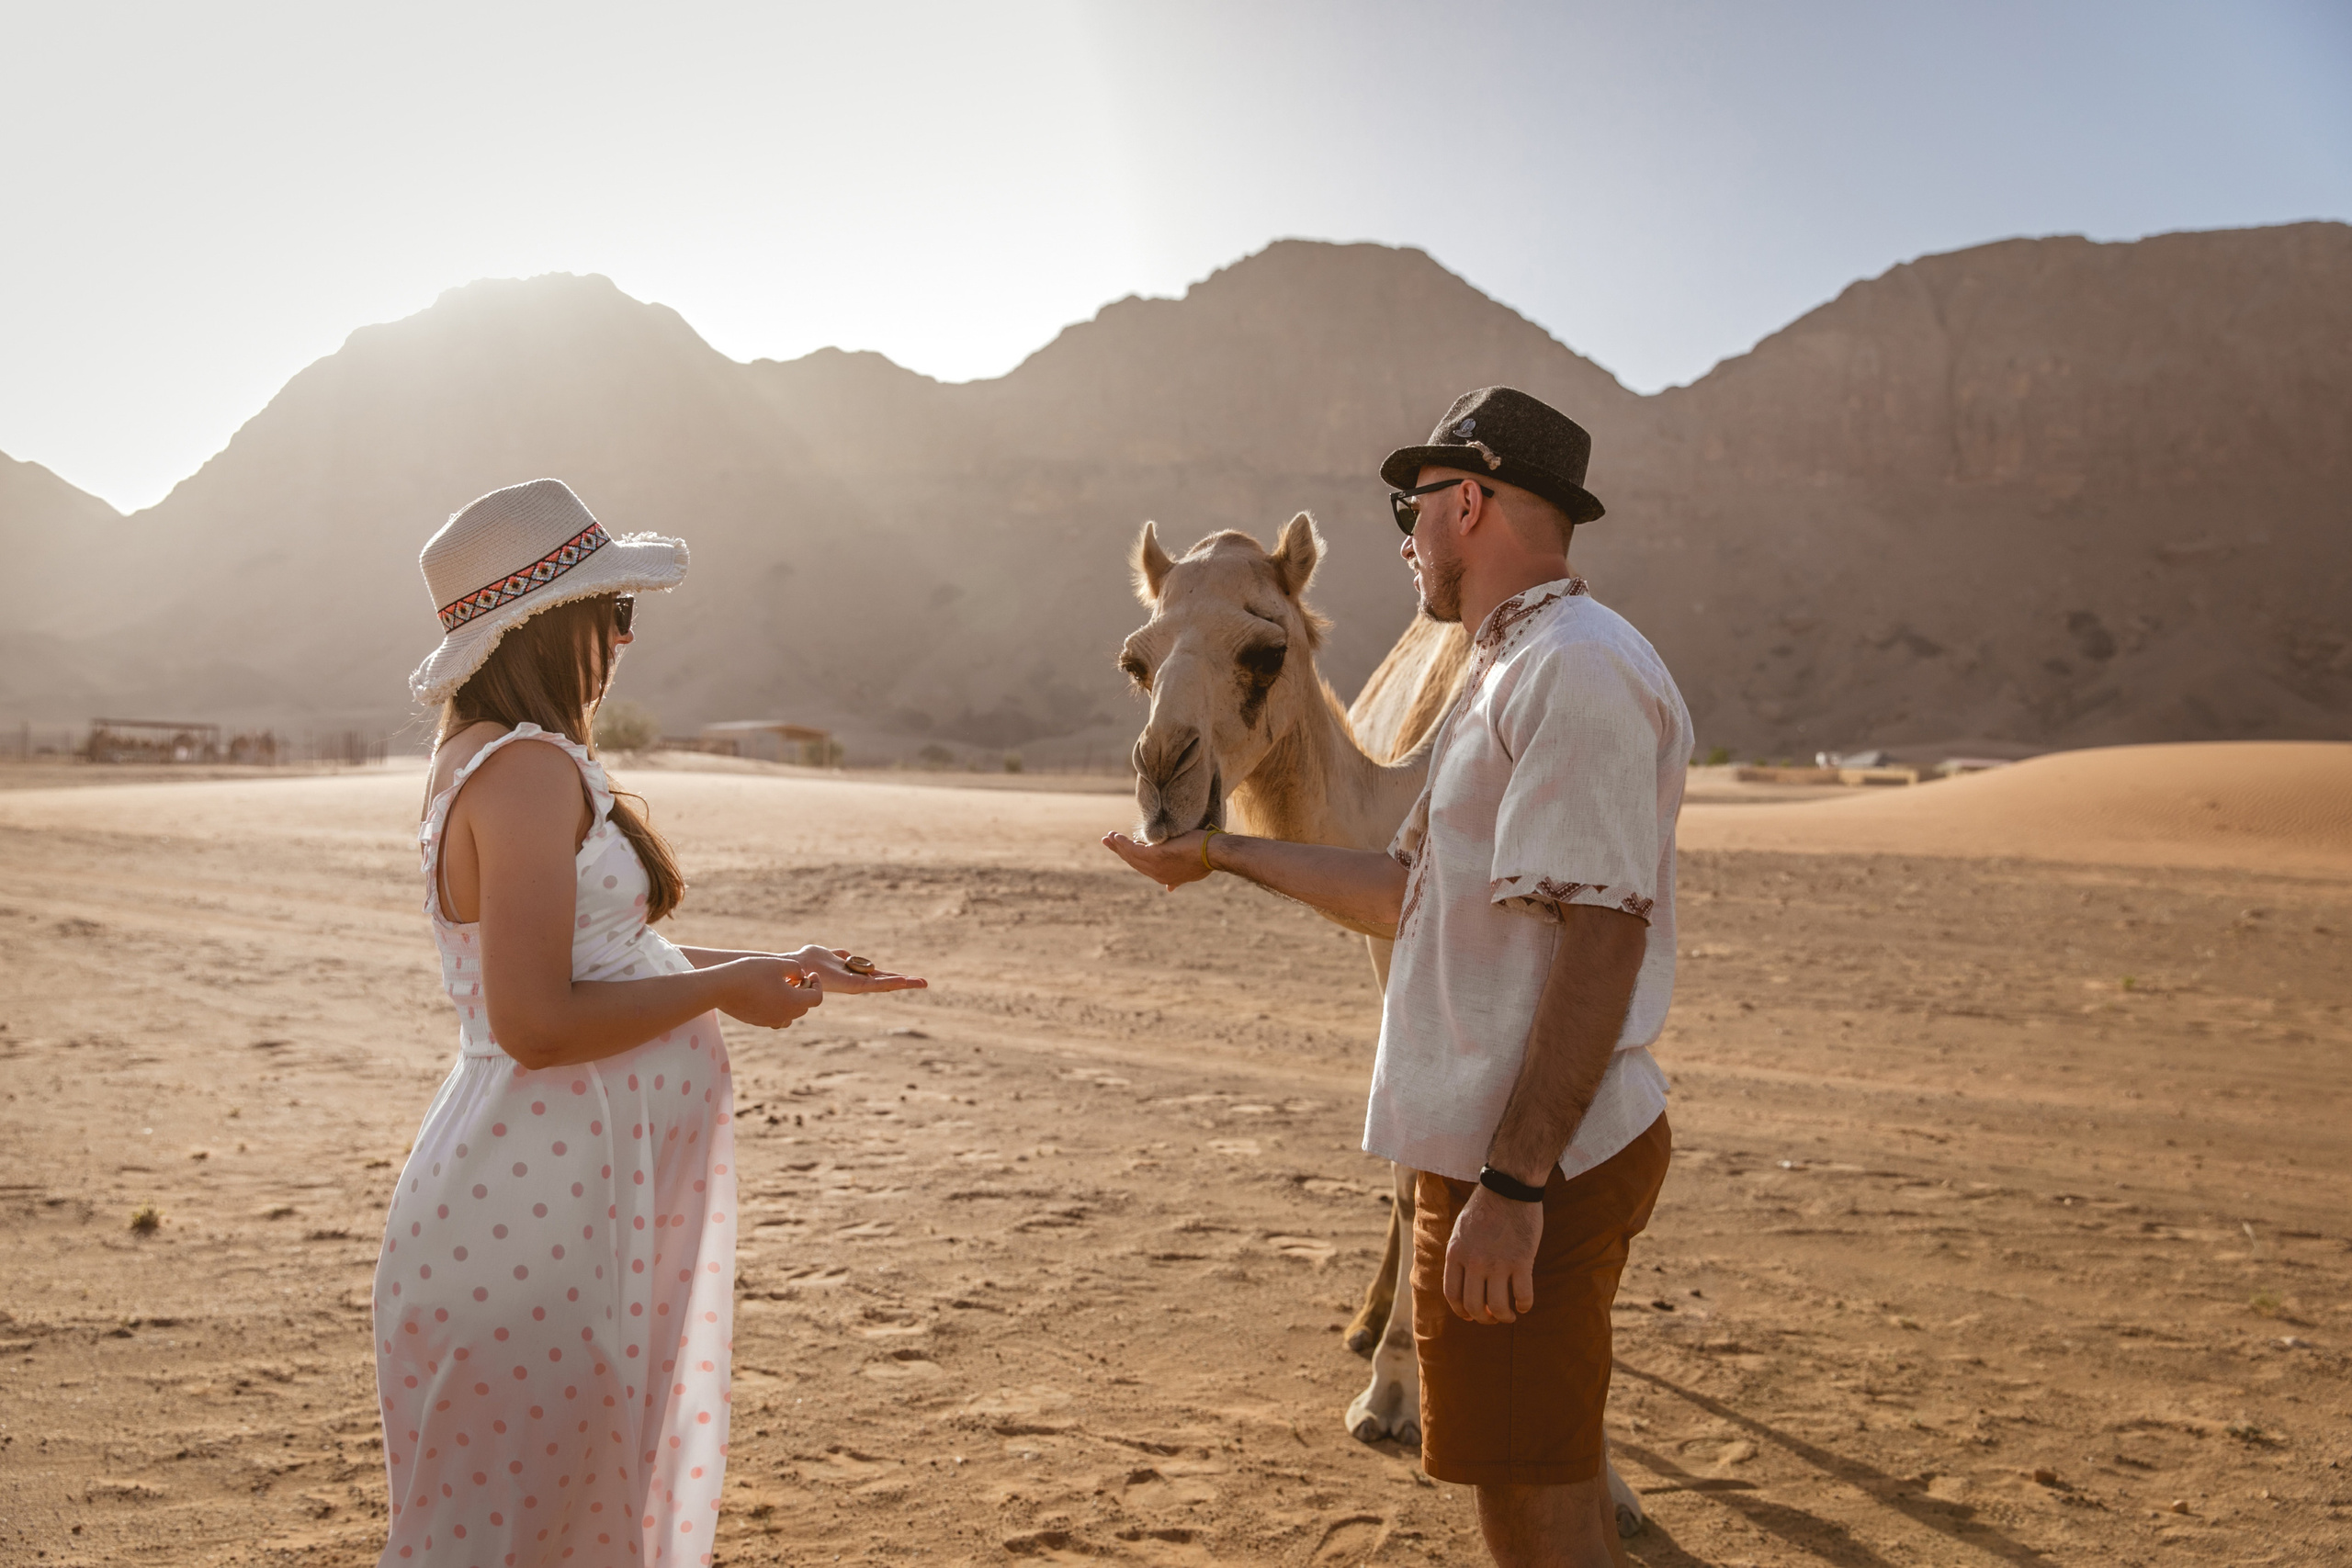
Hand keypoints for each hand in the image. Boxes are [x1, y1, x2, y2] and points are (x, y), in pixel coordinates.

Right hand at [720, 956, 824, 1028]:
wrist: (719, 987)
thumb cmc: (749, 972)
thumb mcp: (777, 963)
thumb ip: (796, 968)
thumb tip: (802, 974)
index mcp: (792, 1002)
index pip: (816, 998)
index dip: (817, 984)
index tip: (810, 973)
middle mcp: (783, 1015)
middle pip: (804, 1007)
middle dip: (805, 991)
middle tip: (796, 977)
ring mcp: (769, 1020)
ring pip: (791, 1014)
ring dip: (792, 1001)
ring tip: (783, 986)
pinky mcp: (757, 1021)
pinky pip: (776, 1017)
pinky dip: (779, 1007)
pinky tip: (769, 993)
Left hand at [785, 944, 927, 993]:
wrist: (799, 966)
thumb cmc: (810, 960)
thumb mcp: (829, 954)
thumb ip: (839, 956)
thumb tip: (845, 955)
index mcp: (853, 974)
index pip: (877, 976)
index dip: (892, 976)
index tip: (908, 977)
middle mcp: (857, 981)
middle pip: (885, 982)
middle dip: (904, 982)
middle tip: (924, 983)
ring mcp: (857, 985)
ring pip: (885, 984)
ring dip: (903, 983)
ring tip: (921, 982)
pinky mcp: (854, 986)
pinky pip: (875, 985)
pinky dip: (891, 983)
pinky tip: (904, 981)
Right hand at [1101, 829, 1213, 890]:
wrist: (1213, 852)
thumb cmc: (1206, 858)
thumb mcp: (1190, 871)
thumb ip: (1178, 878)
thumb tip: (1170, 888)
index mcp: (1165, 878)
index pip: (1144, 867)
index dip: (1132, 858)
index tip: (1124, 850)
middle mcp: (1158, 875)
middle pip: (1134, 861)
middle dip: (1120, 851)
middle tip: (1108, 841)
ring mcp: (1156, 867)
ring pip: (1131, 855)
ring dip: (1118, 845)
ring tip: (1108, 836)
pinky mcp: (1155, 856)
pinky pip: (1133, 849)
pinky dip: (1123, 843)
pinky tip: (1115, 836)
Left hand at [1443, 1183, 1543, 1323]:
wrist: (1509, 1187)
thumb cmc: (1485, 1207)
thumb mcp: (1460, 1231)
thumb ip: (1459, 1255)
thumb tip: (1463, 1283)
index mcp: (1455, 1253)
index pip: (1452, 1295)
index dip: (1461, 1311)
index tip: (1470, 1315)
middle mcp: (1473, 1262)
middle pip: (1474, 1306)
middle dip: (1484, 1318)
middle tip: (1493, 1317)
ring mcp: (1497, 1263)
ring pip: (1498, 1307)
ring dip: (1505, 1317)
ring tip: (1510, 1315)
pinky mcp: (1521, 1261)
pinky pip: (1522, 1295)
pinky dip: (1524, 1305)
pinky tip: (1525, 1304)